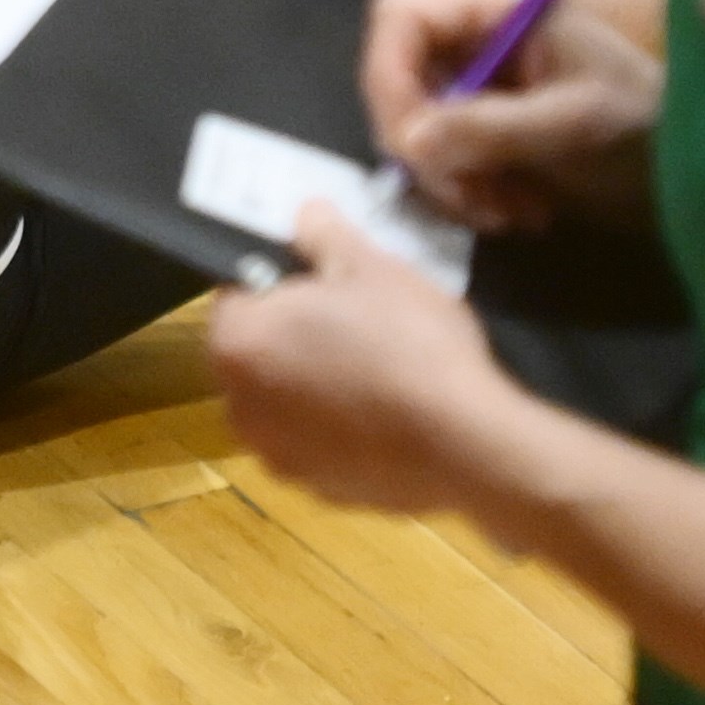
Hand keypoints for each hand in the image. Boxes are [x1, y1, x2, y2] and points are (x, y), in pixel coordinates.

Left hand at [211, 202, 528, 512]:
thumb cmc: (408, 344)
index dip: (280, 283)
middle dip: (295, 335)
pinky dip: (343, 430)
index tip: (323, 281)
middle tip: (356, 321)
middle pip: (258, 352)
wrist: (470, 447)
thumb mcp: (371, 268)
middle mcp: (239, 406)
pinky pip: (321, 445)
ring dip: (317, 384)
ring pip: (289, 402)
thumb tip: (304, 212)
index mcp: (235, 344)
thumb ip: (325, 235)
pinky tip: (390, 417)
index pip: (237, 295)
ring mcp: (278, 456)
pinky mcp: (320, 492)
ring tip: (378, 369)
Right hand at [362, 0, 665, 233]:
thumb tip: (406, 143)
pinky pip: (443, 153)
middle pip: (398, 75)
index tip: (411, 144)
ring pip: (415, 123)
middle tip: (466, 197)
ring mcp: (479, 79)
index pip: (400, 16)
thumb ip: (492, 127)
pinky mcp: (487, 121)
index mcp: (497, 5)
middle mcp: (476, 34)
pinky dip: (468, 191)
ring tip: (505, 215)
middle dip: (423, 144)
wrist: (704, 164)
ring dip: (449, 179)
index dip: (388, 74)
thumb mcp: (576, 121)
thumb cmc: (648, 124)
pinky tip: (517, 213)